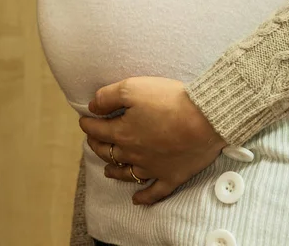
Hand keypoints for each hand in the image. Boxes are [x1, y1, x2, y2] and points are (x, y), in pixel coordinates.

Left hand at [79, 77, 226, 205]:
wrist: (204, 119)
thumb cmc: (168, 100)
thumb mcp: (133, 88)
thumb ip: (108, 96)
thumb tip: (92, 106)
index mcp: (122, 132)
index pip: (98, 130)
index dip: (88, 124)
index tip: (84, 120)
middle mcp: (133, 153)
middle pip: (109, 152)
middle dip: (97, 145)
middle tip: (93, 139)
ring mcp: (152, 167)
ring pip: (126, 173)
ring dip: (114, 171)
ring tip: (107, 169)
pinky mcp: (172, 176)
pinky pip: (154, 192)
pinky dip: (144, 197)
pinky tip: (137, 199)